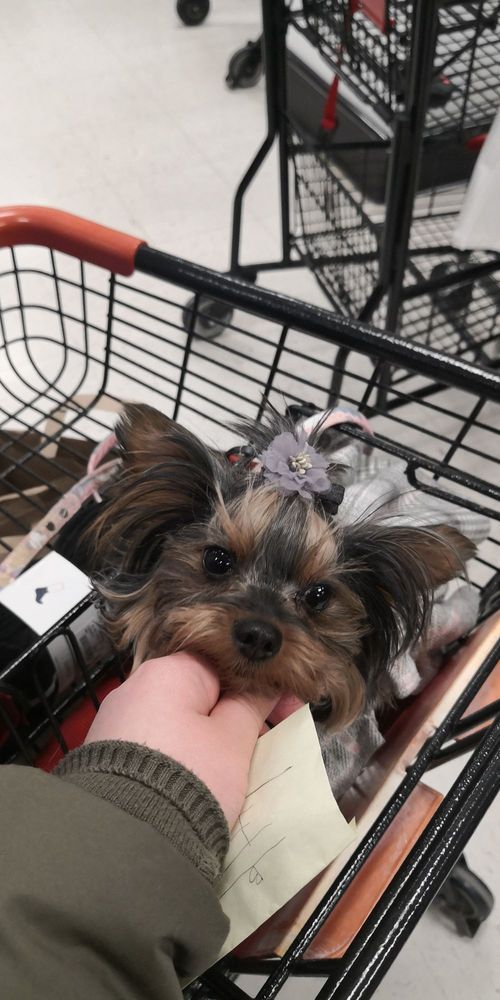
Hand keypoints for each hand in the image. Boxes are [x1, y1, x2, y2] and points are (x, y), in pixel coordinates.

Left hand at [85, 653, 282, 828]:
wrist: (126, 841)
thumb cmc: (190, 778)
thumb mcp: (233, 741)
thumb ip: (251, 706)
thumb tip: (263, 687)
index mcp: (166, 673)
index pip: (224, 666)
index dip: (261, 689)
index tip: (288, 714)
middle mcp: (134, 690)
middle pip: (198, 696)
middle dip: (232, 720)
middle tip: (264, 749)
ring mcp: (115, 726)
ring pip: (177, 726)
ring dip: (206, 744)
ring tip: (232, 775)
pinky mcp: (104, 760)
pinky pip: (156, 750)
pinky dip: (179, 762)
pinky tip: (195, 786)